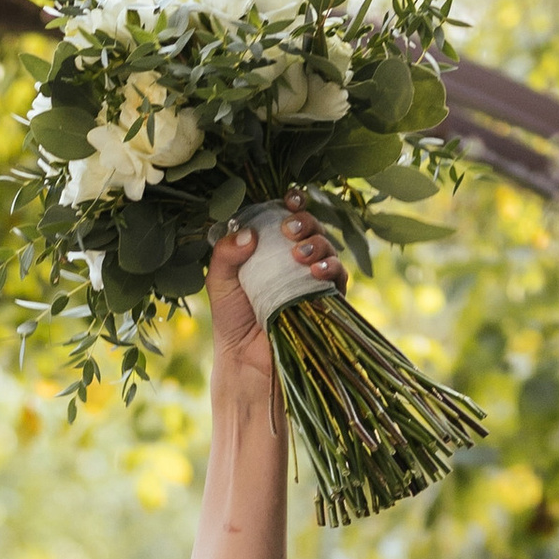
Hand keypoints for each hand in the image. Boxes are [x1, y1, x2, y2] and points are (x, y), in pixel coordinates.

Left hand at [208, 195, 344, 377]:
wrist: (246, 359)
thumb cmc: (232, 320)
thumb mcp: (220, 282)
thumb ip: (224, 254)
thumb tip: (249, 234)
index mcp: (272, 247)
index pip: (288, 215)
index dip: (294, 202)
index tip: (289, 199)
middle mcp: (295, 258)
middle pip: (311, 227)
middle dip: (305, 222)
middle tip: (290, 230)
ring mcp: (313, 278)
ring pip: (327, 247)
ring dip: (317, 244)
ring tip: (299, 256)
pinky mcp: (326, 299)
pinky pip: (338, 276)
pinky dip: (331, 268)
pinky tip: (316, 272)